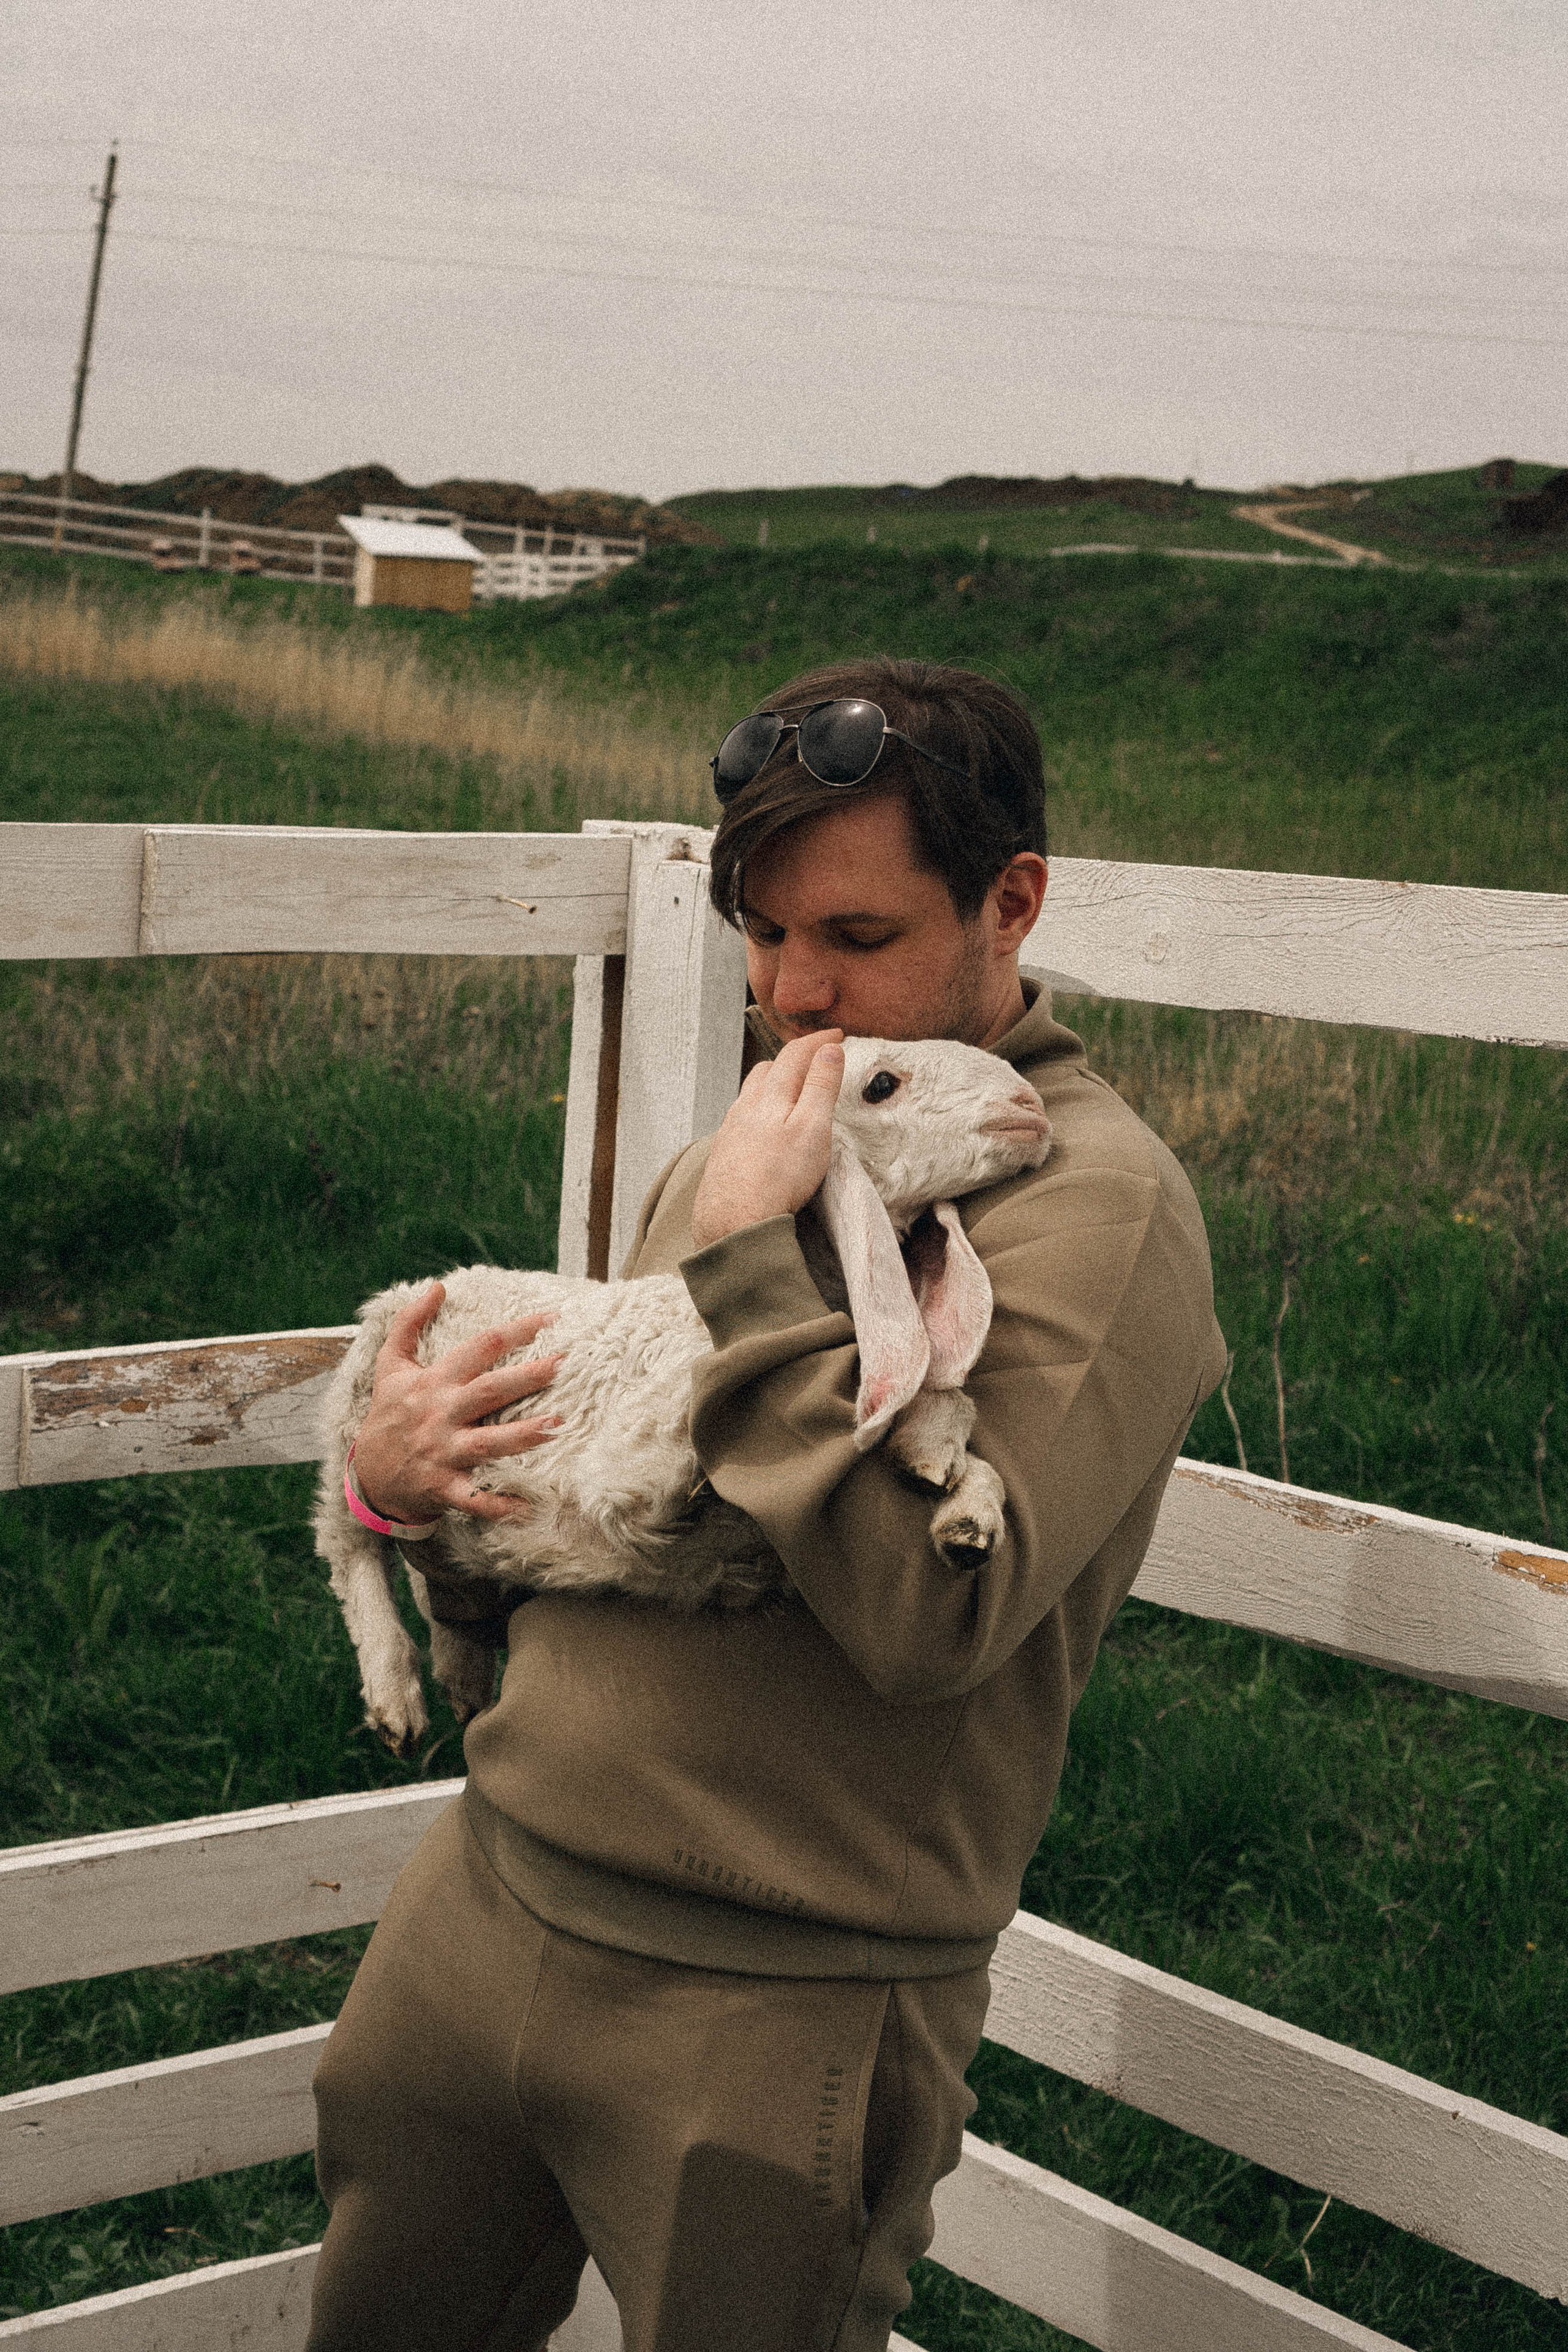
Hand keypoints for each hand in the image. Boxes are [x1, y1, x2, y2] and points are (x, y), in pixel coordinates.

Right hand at [351, 1282, 562, 1525]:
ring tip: (558, 1425)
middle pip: (489, 1391)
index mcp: (433, 1382)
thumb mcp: (390, 1366)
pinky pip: (475, 1498)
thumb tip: (437, 1286)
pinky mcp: (444, 1487)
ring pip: (488, 1442)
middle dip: (527, 1377)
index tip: (550, 1319)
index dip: (514, 1332)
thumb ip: (409, 1323)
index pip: (478, 1349)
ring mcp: (443, 1452)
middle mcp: (440, 1414)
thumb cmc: (388, 1415)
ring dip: (523, 1435)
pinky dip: (499, 1505)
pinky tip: (529, 1507)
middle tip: (563, 1363)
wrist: (367, 1475)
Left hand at [690, 1031, 844, 1249]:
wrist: (733, 1221)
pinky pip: (741, 1118)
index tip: (837, 1035)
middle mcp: (745, 1107)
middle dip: (793, 1058)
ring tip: (790, 1089)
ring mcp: (731, 1130)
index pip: (794, 1054)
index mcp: (769, 1096)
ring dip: (772, 1083)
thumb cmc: (778, 1178)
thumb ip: (820, 1086)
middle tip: (815, 1060)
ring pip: (750, 1093)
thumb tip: (829, 1050)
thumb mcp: (812, 1128)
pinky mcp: (724, 1153)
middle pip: (767, 1069)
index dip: (817, 1041)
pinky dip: (758, 1109)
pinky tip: (765, 1127)